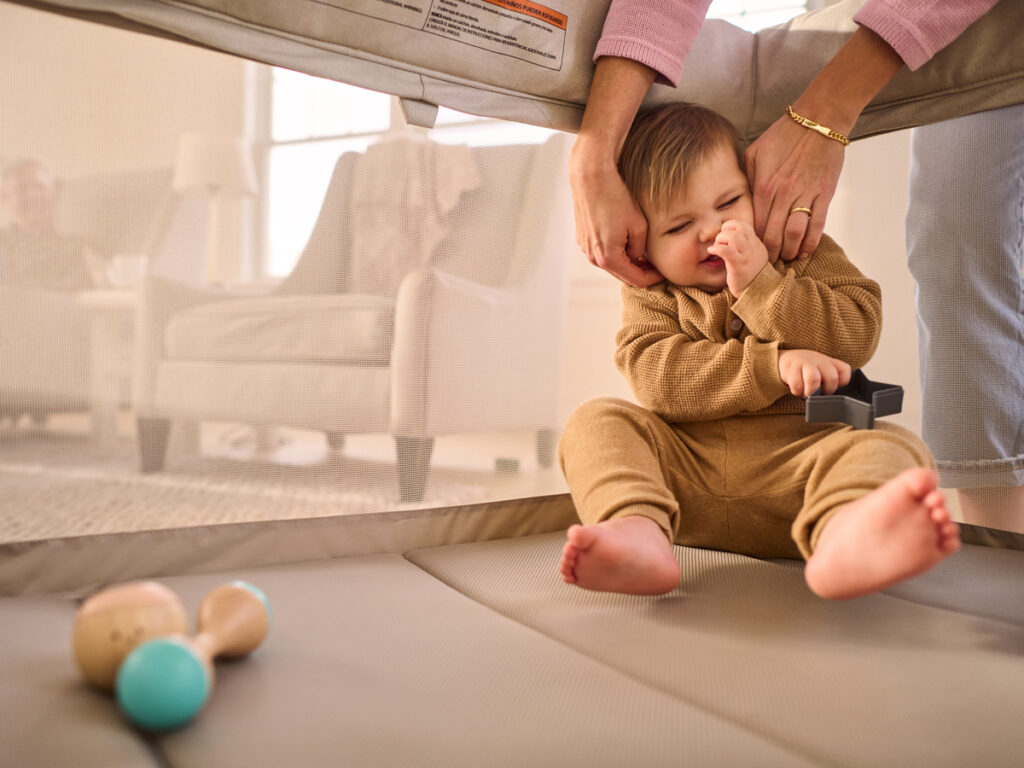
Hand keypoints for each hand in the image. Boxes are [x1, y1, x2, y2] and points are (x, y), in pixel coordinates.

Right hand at [568, 139, 662, 287]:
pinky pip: (601, 252)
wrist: (591, 178)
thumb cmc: (616, 198)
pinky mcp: (582, 239)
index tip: (663, 274)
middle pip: (621, 275)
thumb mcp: (638, 226)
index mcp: (608, 258)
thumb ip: (639, 249)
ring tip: (642, 255)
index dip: (652, 278)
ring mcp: (585, 249)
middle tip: (655, 267)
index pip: (635, 279)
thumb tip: (636, 257)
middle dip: (639, 272)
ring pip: (611, 264)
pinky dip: (614, 252)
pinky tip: (625, 242)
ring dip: (626, 262)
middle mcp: (593, 258)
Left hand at [707, 219, 767, 297]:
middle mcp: (753, 248)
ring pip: (733, 237)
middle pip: (739, 227)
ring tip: (716, 247)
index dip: (731, 226)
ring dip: (720, 239)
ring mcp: (746, 257)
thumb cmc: (749, 276)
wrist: (758, 294)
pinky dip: (716, 248)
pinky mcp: (738, 266)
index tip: (724, 234)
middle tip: (719, 242)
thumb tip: (725, 237)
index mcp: (756, 244)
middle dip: (725, 231)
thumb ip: (743, 247)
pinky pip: (726, 251)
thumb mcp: (750, 257)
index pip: (744, 226)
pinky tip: (711, 251)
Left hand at [744, 114, 844, 262]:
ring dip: (790, 250)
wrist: (818, 120)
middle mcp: (783, 194)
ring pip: (795, 234)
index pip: (755, 225)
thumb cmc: (785, 134)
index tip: (750, 252)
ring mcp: (805, 195)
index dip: (752, 243)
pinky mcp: (824, 194)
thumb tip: (741, 197)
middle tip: (767, 263)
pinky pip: (818, 224)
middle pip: (773, 235)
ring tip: (786, 258)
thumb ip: (748, 178)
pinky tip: (806, 250)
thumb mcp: (755, 153)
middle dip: (769, 254)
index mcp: (764, 186)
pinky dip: (812, 241)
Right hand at [777, 349, 851, 397]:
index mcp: (829, 362)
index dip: (840, 384)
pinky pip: (797, 385)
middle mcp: (818, 360)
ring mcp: (804, 363)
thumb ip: (831, 379)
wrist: (785, 360)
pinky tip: (796, 389)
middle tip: (819, 393)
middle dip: (826, 391)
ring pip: (814, 380)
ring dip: (810, 392)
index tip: (830, 387)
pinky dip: (797, 391)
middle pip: (832, 377)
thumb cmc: (806, 369)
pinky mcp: (790, 368)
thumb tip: (835, 397)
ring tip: (806, 393)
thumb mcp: (822, 369)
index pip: (844, 371)